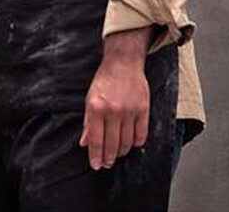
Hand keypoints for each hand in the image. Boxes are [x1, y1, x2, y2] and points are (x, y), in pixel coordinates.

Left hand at [79, 27, 151, 169]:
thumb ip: (88, 122)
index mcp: (96, 108)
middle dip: (108, 158)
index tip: (96, 165)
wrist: (123, 63)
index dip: (96, 155)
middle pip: (112, 144)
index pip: (96, 139)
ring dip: (121, 152)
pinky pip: (141, 134)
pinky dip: (136, 143)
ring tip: (116, 155)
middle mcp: (113, 111)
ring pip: (127, 142)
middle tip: (106, 164)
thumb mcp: (89, 98)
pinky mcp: (144, 110)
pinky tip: (131, 145)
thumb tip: (84, 143)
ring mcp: (130, 111)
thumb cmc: (104, 80)